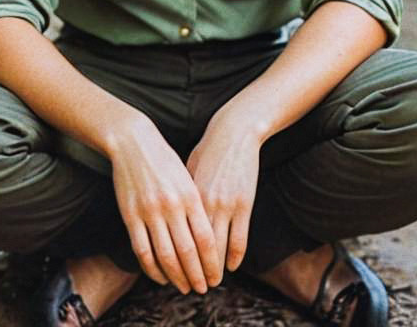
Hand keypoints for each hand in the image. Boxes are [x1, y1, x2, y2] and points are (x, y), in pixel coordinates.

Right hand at [107, 113, 221, 293]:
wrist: (134, 141)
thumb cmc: (165, 158)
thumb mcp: (188, 176)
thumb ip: (196, 204)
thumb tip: (208, 235)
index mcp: (190, 195)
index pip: (206, 239)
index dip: (212, 263)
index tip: (216, 277)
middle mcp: (171, 205)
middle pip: (187, 252)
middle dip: (197, 275)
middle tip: (203, 289)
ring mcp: (149, 211)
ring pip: (165, 255)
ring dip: (176, 277)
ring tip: (184, 287)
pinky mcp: (130, 215)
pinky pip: (142, 250)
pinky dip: (152, 268)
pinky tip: (160, 276)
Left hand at [186, 110, 261, 273]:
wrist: (234, 132)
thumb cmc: (207, 150)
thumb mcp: (187, 171)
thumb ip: (180, 196)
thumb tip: (172, 217)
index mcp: (185, 196)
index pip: (178, 237)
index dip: (177, 259)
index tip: (176, 272)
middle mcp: (203, 204)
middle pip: (196, 249)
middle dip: (195, 271)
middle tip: (195, 284)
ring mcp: (225, 205)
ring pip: (218, 248)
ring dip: (215, 269)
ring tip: (213, 280)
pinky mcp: (244, 203)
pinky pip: (239, 238)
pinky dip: (235, 256)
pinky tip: (231, 265)